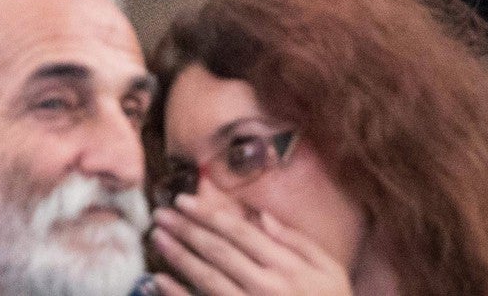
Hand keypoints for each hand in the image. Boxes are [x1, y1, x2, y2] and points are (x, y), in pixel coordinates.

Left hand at [152, 193, 352, 295]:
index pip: (240, 232)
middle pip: (218, 251)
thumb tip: (261, 215)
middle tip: (160, 212)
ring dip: (178, 255)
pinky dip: (178, 295)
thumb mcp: (330, 270)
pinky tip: (159, 281)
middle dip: (186, 228)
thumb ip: (297, 241)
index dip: (209, 214)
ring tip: (157, 236)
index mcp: (287, 266)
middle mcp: (265, 286)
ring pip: (206, 278)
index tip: (184, 200)